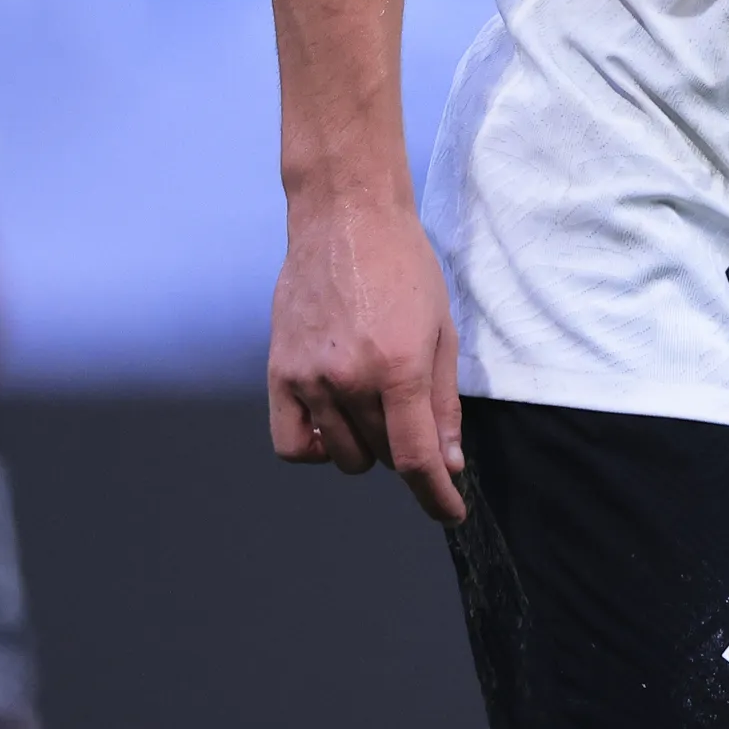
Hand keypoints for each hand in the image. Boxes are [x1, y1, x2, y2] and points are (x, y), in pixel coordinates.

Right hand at [269, 187, 467, 523]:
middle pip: (383, 455)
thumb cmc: (403, 265)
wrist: (345, 218)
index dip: (436, 495)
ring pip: (343, 454)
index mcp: (399, 367)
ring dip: (366, 445)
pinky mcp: (279, 372)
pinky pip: (292, 443)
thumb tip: (449, 462)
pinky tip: (335, 424)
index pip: (416, 458)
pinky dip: (317, 447)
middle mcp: (350, 379)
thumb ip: (443, 402)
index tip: (449, 510)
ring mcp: (309, 377)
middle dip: (406, 448)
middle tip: (410, 411)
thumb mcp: (442, 329)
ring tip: (374, 402)